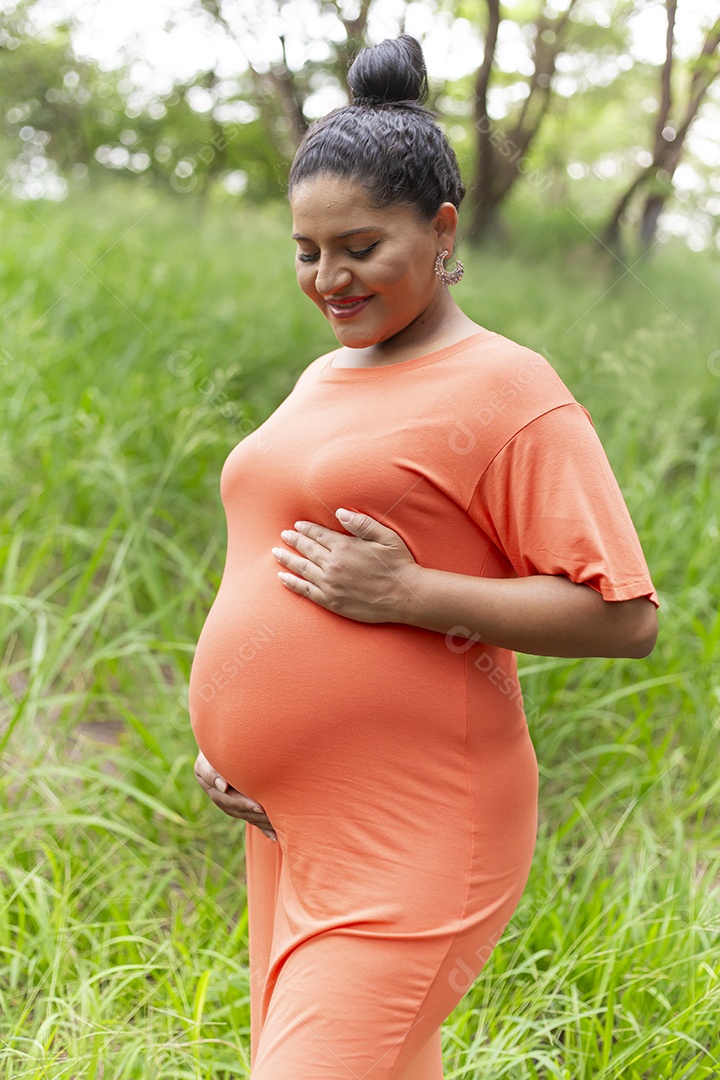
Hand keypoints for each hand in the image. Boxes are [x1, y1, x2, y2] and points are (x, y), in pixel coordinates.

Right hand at [193, 750, 276, 840]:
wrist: (215, 752)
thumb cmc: (212, 753)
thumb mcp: (205, 761)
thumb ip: (211, 773)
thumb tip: (223, 787)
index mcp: (215, 792)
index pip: (231, 800)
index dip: (245, 804)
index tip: (261, 807)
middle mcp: (223, 801)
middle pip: (241, 812)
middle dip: (258, 816)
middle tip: (275, 818)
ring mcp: (231, 805)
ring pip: (247, 817)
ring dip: (261, 823)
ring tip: (278, 828)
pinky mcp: (240, 806)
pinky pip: (251, 817)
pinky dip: (262, 827)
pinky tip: (274, 836)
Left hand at [271, 508, 422, 623]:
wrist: (405, 596)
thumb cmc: (398, 565)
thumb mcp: (386, 537)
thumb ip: (362, 524)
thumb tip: (340, 513)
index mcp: (345, 547)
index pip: (319, 535)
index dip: (307, 529)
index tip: (297, 525)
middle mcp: (333, 565)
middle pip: (307, 550)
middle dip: (293, 540)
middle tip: (284, 535)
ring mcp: (330, 584)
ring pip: (302, 568)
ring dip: (287, 559)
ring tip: (276, 553)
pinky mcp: (330, 601)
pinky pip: (305, 590)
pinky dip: (291, 583)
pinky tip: (283, 577)